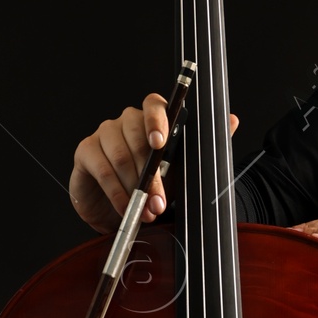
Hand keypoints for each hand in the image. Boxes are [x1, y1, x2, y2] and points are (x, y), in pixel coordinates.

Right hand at [70, 96, 238, 234]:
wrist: (122, 212)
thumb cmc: (153, 187)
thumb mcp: (183, 172)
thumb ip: (205, 147)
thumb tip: (232, 120)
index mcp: (153, 121)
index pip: (154, 105)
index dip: (157, 120)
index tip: (160, 143)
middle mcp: (127, 122)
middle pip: (136, 135)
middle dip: (149, 174)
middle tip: (159, 201)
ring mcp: (104, 134)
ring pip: (119, 153)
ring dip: (134, 187)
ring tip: (144, 210)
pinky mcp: (86, 151)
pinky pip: (102, 169)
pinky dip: (115, 192)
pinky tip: (125, 207)